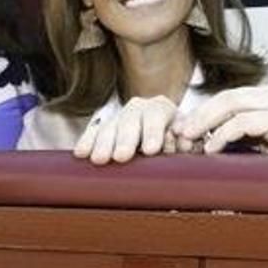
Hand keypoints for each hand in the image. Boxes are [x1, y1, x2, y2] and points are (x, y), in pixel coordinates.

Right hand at [74, 95, 189, 164]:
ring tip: (99, 160)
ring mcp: (119, 116)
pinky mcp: (103, 127)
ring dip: (103, 144)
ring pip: (110, 127)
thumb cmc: (177, 146)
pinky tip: (81, 153)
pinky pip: (94, 133)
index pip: (157, 116)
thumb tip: (186, 144)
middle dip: (125, 140)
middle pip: (130, 120)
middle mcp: (139, 108)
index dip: (153, 132)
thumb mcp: (185, 142)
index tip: (151, 150)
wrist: (162, 141)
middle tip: (121, 156)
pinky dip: (88, 142)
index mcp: (162, 108)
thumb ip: (185, 143)